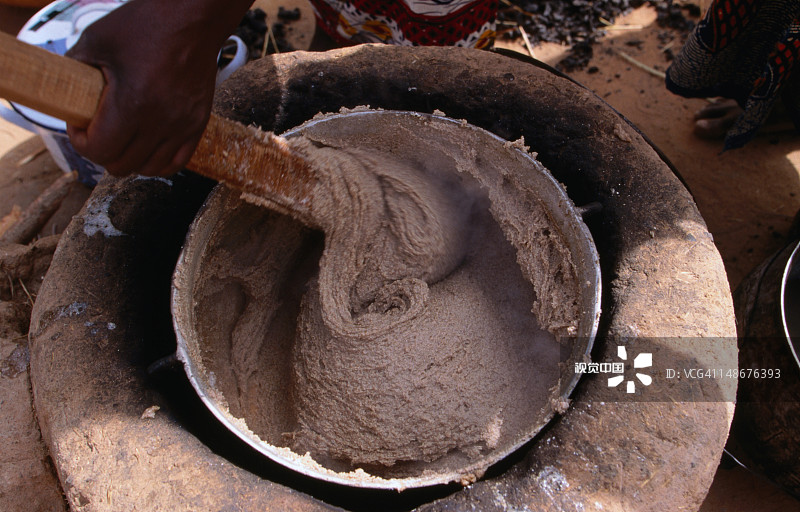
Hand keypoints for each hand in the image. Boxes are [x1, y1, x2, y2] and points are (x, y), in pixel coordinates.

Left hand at [66, 0, 251, 177]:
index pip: (100, 150)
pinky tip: (147, 147)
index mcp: (132, 102)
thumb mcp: (97, 40)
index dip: (81, 142)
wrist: (191, 19)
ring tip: (123, 140)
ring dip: (130, 159)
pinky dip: (158, 162)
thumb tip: (64, 93)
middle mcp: (161, 120)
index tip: (80, 125)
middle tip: (98, 132)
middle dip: (103, 152)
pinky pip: (177, 163)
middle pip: (122, 165)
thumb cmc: (145, 25)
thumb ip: (75, 69)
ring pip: (149, 168)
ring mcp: (182, 125)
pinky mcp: (198, 124)